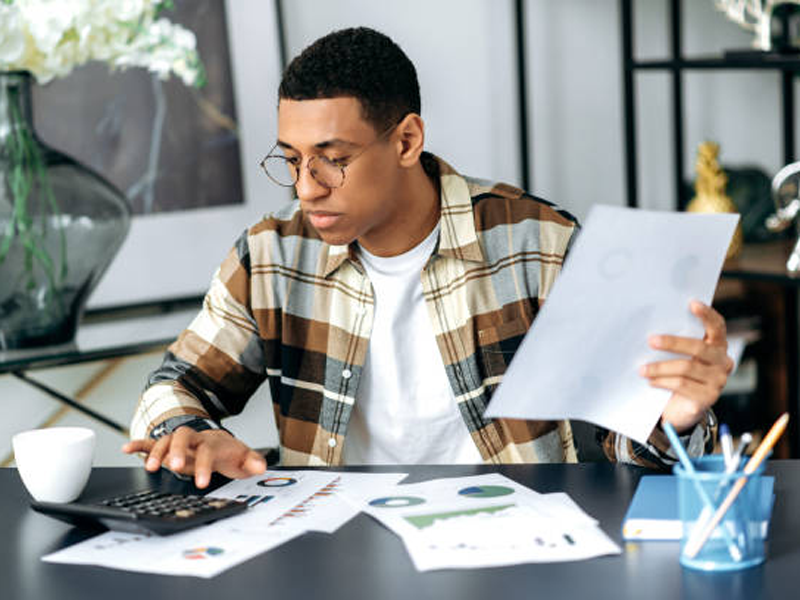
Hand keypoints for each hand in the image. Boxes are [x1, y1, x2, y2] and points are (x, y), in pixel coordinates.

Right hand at [122, 427, 265, 488]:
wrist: (221, 442)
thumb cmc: (230, 453)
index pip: (208, 452)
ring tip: (150, 467)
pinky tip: (126, 449)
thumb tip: (260, 466)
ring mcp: (180, 442)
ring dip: (157, 451)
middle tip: (174, 467)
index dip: (204, 466)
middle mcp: (195, 440)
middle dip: (178, 451)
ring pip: (166, 440)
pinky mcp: (169, 447)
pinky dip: (139, 444)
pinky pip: (151, 442)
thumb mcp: (245, 459)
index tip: (202, 483)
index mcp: (213, 443)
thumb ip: (253, 462)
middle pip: (183, 437)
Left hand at [640, 300, 733, 432]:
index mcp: (717, 347)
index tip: (692, 303)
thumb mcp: (681, 357)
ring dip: (660, 367)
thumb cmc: (679, 375)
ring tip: (642, 369)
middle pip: (699, 347)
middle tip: (651, 340)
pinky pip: (682, 385)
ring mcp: (718, 380)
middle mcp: (722, 362)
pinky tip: (651, 381)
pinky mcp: (708, 397)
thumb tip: (653, 330)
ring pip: (686, 367)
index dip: (707, 314)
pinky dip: (663, 381)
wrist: (682, 408)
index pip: (717, 327)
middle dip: (673, 342)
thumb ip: (677, 344)